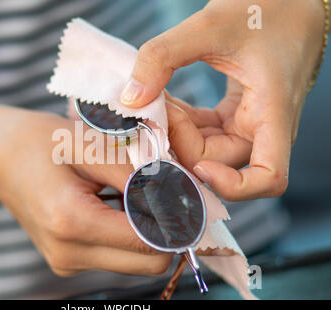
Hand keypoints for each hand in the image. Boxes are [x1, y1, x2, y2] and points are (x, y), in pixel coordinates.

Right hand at [0, 104, 173, 275]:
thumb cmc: (38, 141)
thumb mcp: (91, 145)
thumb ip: (137, 173)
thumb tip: (181, 194)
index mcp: (72, 222)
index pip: (150, 242)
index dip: (177, 220)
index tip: (187, 193)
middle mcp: (69, 254)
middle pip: (149, 262)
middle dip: (167, 229)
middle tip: (165, 191)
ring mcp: (67, 262)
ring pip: (136, 262)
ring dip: (148, 232)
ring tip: (135, 193)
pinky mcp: (68, 261)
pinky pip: (117, 256)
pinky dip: (128, 233)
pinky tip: (117, 203)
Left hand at [120, 0, 325, 200]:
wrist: (285, 1)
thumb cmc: (262, 9)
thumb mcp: (209, 27)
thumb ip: (163, 57)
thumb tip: (131, 99)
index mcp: (273, 113)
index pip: (269, 178)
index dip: (232, 186)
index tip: (197, 164)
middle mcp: (263, 128)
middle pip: (219, 164)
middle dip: (181, 145)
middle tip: (155, 113)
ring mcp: (248, 125)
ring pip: (207, 152)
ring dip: (176, 135)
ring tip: (156, 103)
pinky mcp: (235, 117)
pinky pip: (204, 134)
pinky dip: (182, 125)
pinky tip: (165, 102)